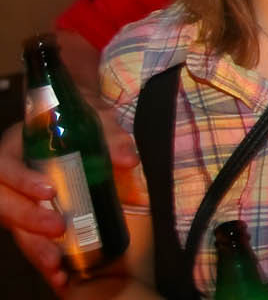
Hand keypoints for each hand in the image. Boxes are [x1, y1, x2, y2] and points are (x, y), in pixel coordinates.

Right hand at [2, 108, 138, 293]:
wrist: (78, 124)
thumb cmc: (82, 120)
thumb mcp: (97, 119)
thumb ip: (111, 136)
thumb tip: (128, 159)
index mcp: (15, 147)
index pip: (5, 167)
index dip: (22, 181)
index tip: (49, 192)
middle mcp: (8, 176)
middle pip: (3, 202)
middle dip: (28, 219)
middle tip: (57, 229)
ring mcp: (16, 199)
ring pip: (13, 227)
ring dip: (33, 248)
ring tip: (56, 267)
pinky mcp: (28, 219)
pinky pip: (28, 239)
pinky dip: (43, 257)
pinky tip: (59, 275)